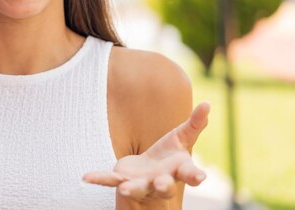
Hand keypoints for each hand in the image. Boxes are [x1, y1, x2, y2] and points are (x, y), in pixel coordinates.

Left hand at [83, 102, 209, 201]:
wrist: (149, 175)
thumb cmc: (170, 156)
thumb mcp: (182, 139)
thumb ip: (195, 124)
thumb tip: (209, 103)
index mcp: (178, 170)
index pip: (189, 174)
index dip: (195, 176)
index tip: (200, 177)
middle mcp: (161, 181)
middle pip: (165, 186)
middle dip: (164, 186)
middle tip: (163, 184)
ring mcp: (141, 183)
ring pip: (138, 188)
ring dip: (132, 188)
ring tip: (125, 189)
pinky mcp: (122, 181)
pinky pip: (109, 180)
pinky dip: (99, 178)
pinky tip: (86, 177)